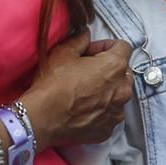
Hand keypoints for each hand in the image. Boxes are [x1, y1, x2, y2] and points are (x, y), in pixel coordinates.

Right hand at [18, 30, 132, 148]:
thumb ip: (80, 40)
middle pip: (123, 72)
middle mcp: (122, 89)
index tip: (91, 52)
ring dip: (107, 90)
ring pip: (118, 95)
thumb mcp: (63, 53)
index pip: (123, 47)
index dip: (106, 46)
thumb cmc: (53, 84)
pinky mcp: (108, 129)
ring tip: (85, 91)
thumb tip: (86, 35)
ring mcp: (117, 111)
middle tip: (87, 70)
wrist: (42, 119)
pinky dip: (101, 110)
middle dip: (109, 68)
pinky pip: (110, 114)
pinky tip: (84, 108)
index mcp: (115, 66)